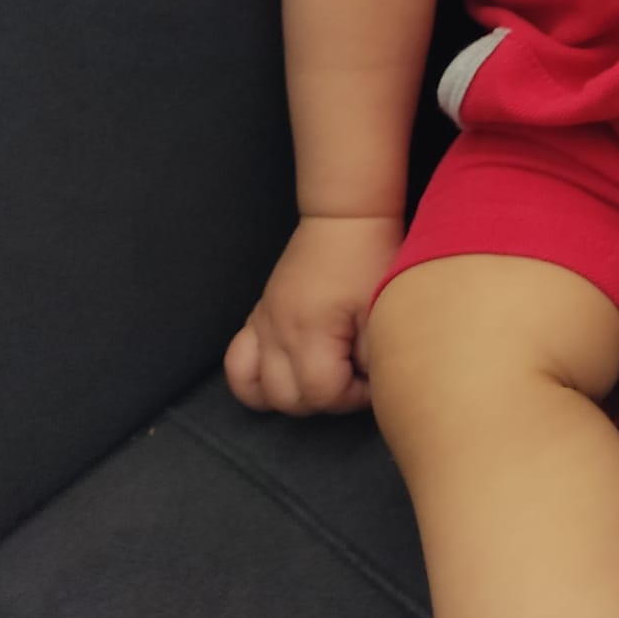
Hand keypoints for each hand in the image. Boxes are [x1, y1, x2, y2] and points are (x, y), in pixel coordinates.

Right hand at [223, 213, 401, 414]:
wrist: (345, 218)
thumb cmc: (369, 258)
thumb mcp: (381, 309)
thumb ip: (373, 357)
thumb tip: (367, 386)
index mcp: (309, 331)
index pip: (322, 394)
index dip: (353, 396)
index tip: (371, 378)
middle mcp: (277, 331)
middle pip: (288, 399)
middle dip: (324, 399)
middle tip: (351, 378)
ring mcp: (263, 323)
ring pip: (255, 388)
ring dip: (288, 396)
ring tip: (318, 378)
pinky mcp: (259, 315)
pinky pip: (237, 361)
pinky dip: (256, 378)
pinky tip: (285, 372)